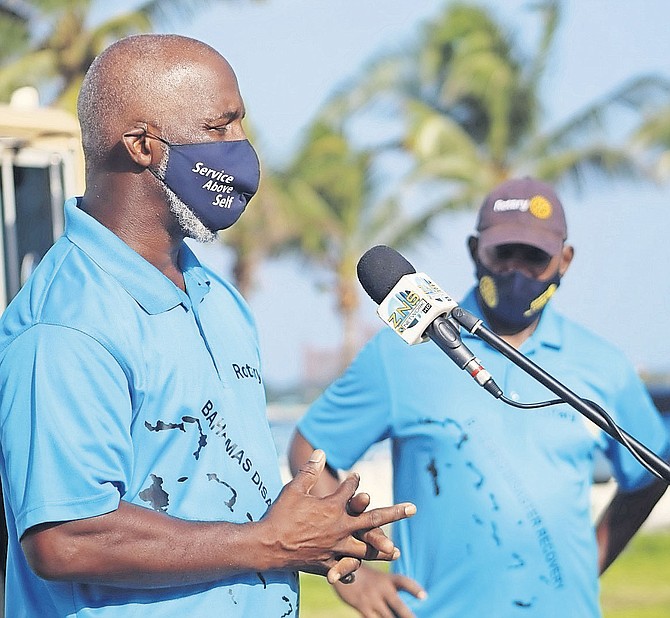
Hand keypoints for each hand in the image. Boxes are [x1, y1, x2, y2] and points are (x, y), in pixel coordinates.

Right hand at [260, 450, 415, 582]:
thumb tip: (321, 452)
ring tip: (396, 551)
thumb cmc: (280, 515)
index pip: (350, 489)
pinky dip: (352, 570)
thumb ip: (310, 471)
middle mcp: (340, 528)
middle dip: (395, 513)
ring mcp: (336, 548)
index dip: (354, 482)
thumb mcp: (294, 489)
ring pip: (366, 550)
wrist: (267, 547)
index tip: (356, 477)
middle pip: (373, 520)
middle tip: (413, 508)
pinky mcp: (327, 565)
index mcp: (333, 507)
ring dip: (381, 548)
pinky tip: (359, 571)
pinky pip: (345, 569)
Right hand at [334, 565, 425, 617]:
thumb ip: (392, 589)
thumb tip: (407, 608)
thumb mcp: (380, 579)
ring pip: (387, 617)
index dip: (414, 589)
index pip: (403, 582)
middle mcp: (381, 588)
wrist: (341, 571)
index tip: (424, 596)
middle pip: (398, 605)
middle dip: (409, 616)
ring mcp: (371, 598)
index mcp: (387, 579)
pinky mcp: (361, 606)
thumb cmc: (366, 579)